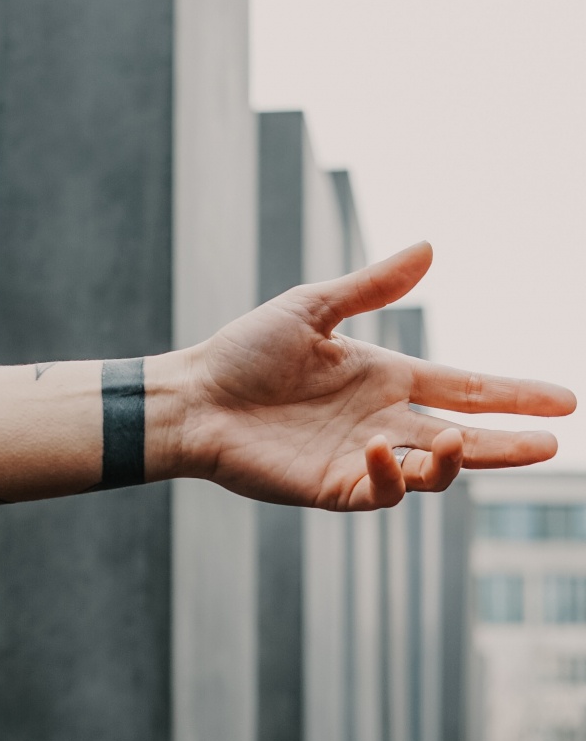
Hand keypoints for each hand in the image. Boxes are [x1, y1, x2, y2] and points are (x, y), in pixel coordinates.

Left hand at [178, 242, 575, 510]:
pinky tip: (374, 448)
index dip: (514, 396)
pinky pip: (379, 492)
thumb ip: (371, 287)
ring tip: (457, 441)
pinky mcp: (332, 488)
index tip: (564, 401)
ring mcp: (361, 459)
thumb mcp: (312, 309)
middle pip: (464, 437)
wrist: (192, 398)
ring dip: (453, 461)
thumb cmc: (245, 352)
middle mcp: (384, 421)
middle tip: (551, 445)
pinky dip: (389, 475)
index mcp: (387, 378)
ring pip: (431, 472)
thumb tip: (429, 248)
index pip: (467, 388)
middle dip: (509, 444)